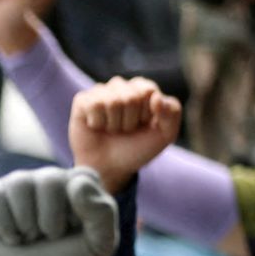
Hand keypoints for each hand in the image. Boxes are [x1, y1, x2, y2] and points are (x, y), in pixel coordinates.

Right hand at [0, 166, 119, 255]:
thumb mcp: (99, 245)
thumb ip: (103, 213)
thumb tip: (77, 185)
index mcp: (80, 182)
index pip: (80, 179)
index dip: (76, 213)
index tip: (73, 232)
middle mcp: (48, 177)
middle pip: (48, 180)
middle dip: (48, 219)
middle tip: (47, 237)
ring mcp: (18, 185)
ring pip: (17, 183)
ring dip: (23, 222)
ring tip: (26, 237)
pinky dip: (0, 224)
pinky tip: (8, 237)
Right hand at [69, 76, 181, 193]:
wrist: (109, 168)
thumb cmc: (136, 149)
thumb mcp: (165, 134)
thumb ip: (172, 112)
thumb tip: (155, 97)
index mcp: (143, 89)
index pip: (148, 90)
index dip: (146, 113)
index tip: (143, 125)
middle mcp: (122, 87)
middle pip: (130, 97)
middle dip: (129, 121)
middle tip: (124, 130)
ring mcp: (101, 92)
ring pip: (112, 101)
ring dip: (113, 123)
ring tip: (111, 130)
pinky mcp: (82, 101)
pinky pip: (93, 104)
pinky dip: (97, 122)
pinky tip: (96, 127)